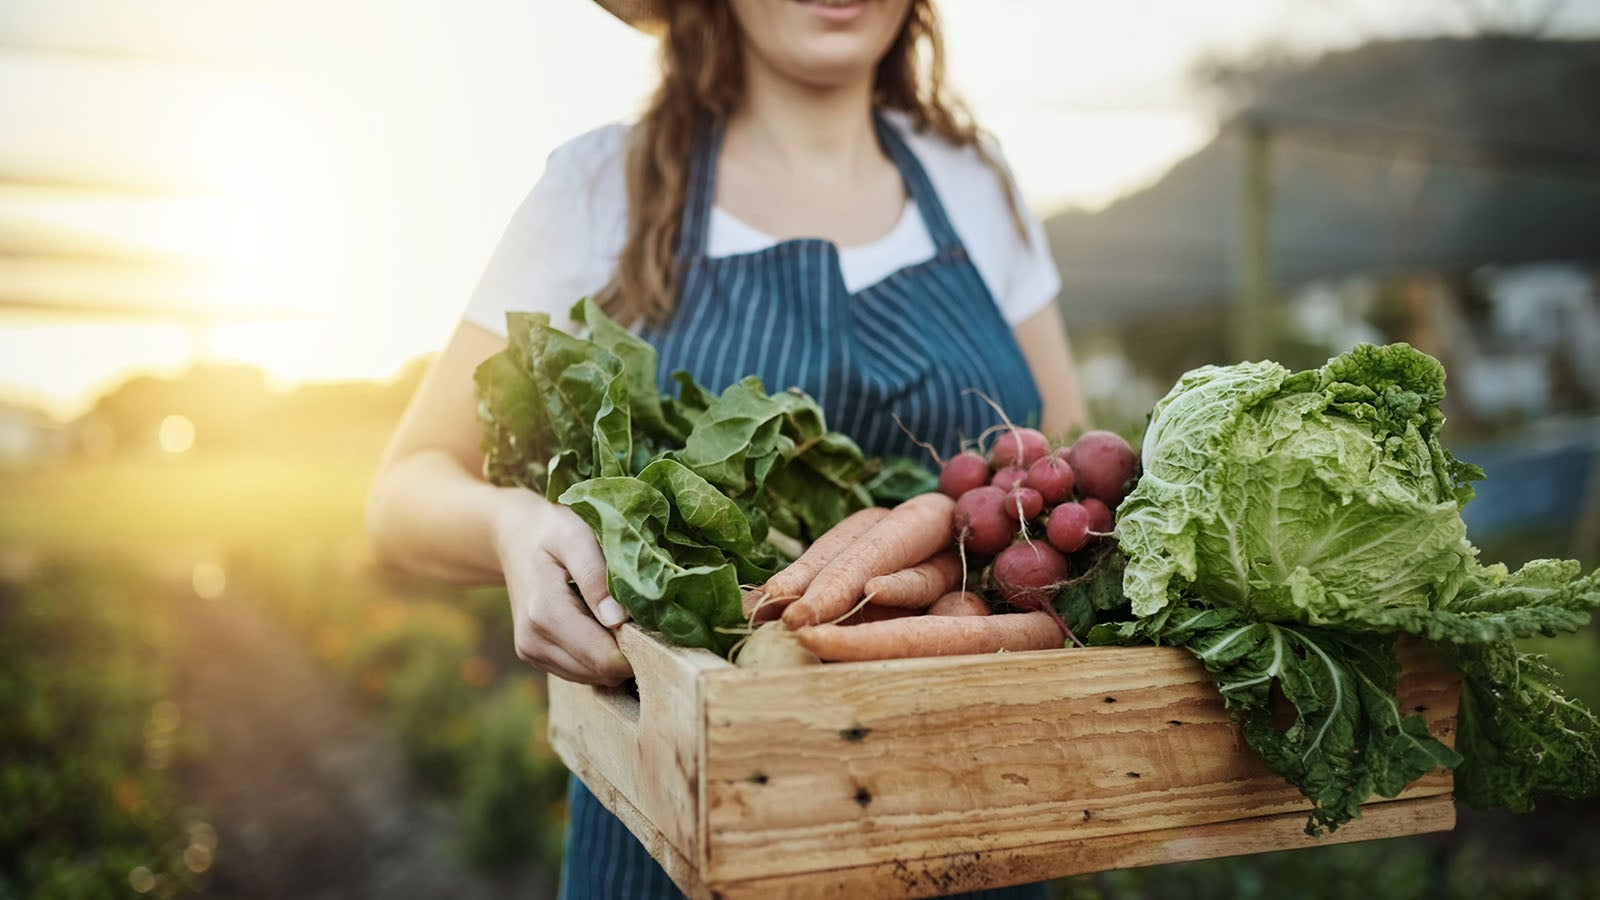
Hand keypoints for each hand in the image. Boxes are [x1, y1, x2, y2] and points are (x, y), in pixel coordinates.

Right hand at [492, 490, 633, 685]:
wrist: (514, 536)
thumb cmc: (551, 530)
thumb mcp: (576, 537)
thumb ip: (596, 576)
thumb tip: (618, 620)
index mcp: (546, 613)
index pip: (603, 659)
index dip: (637, 648)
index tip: (652, 622)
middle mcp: (534, 641)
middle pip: (600, 672)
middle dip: (628, 652)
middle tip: (641, 617)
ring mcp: (532, 652)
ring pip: (591, 677)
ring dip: (612, 655)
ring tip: (618, 616)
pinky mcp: (535, 656)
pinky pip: (579, 671)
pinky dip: (596, 655)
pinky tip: (599, 624)